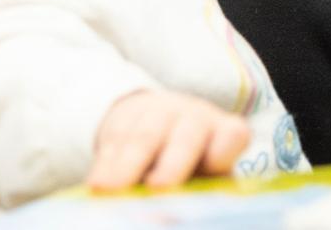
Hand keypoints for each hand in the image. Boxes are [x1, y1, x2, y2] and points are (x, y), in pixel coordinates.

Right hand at [89, 91, 248, 189]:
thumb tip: (172, 218)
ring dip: (126, 166)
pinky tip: (97, 184)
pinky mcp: (129, 115)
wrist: (162, 130)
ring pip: (144, 137)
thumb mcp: (202, 182)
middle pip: (187, 137)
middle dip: (172, 164)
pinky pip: (116, 137)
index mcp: (227, 134)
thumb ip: (196, 199)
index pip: (232, 135)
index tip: (209, 171)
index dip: (220, 152)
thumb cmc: (191, 168)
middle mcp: (198, 118)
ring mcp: (162, 112)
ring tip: (110, 190)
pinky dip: (106, 163)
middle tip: (158, 188)